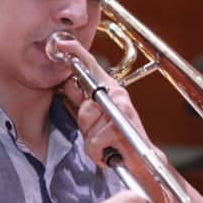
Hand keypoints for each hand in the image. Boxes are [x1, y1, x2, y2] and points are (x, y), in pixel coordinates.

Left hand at [53, 37, 150, 169]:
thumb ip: (82, 101)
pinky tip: (109, 152)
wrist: (142, 158)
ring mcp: (121, 108)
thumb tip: (68, 84)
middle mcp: (117, 94)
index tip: (61, 44)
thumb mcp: (96, 118)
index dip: (76, 52)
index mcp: (111, 89)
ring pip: (88, 123)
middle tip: (98, 134)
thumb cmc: (119, 139)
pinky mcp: (120, 127)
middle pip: (84, 106)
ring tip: (105, 144)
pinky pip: (94, 141)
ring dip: (91, 141)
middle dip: (86, 125)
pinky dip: (97, 152)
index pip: (92, 66)